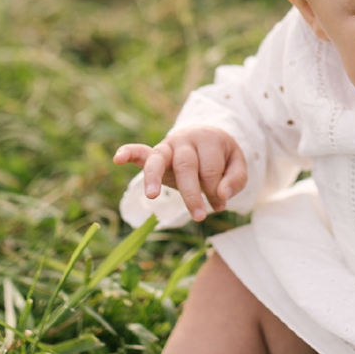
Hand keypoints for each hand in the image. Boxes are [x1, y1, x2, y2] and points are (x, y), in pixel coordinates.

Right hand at [115, 127, 246, 219]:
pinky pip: (139, 151)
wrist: (207, 136)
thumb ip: (235, 179)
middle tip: (199, 217)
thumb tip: (221, 195)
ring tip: (151, 196)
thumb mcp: (237, 164)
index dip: (216, 190)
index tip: (220, 205)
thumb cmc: (222, 156)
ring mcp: (167, 145)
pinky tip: (117, 159)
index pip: (210, 170)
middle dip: (192, 193)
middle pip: (186, 166)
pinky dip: (127, 153)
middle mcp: (185, 140)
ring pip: (159, 158)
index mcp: (208, 140)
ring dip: (153, 177)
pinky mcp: (154, 152)